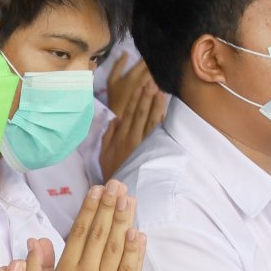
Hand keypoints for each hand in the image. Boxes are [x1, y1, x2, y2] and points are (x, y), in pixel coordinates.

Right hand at [37, 182, 145, 270]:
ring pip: (115, 248)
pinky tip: (138, 233)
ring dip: (123, 221)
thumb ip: (39, 266)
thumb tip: (37, 240)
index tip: (96, 189)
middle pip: (99, 234)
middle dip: (109, 207)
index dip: (89, 209)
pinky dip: (134, 252)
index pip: (79, 232)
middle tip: (117, 185)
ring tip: (128, 199)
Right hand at [98, 55, 167, 179]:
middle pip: (141, 114)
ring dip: (157, 105)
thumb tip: (115, 119)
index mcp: (121, 137)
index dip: (135, 99)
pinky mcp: (153, 151)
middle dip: (147, 97)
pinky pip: (159, 134)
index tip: (140, 86)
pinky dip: (163, 121)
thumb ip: (108, 135)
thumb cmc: (112, 169)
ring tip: (161, 91)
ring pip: (152, 121)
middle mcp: (134, 139)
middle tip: (152, 82)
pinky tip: (166, 110)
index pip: (129, 113)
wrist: (121, 188)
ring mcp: (145, 145)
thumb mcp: (104, 153)